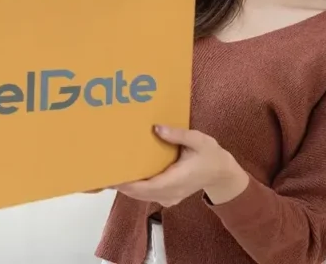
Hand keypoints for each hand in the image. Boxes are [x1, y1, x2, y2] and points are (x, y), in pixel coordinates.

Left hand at [114, 125, 248, 206]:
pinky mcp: (168, 197)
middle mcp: (171, 192)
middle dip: (121, 185)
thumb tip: (156, 128)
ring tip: (109, 174)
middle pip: (140, 194)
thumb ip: (178, 135)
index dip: (128, 184)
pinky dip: (135, 189)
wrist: (222, 173)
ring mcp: (170, 197)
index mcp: (178, 179)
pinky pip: (148, 196)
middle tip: (103, 172)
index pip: (148, 186)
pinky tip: (125, 177)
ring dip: (126, 187)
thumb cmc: (211, 155)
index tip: (112, 177)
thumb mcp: (199, 140)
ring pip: (142, 196)